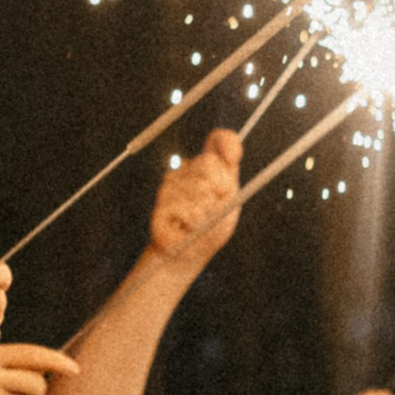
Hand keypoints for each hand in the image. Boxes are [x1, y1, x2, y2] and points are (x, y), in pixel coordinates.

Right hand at [149, 125, 241, 266]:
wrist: (189, 256)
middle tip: (216, 207)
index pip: (218, 139)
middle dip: (221, 188)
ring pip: (199, 188)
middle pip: (209, 162)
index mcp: (208, 167)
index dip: (227, 142)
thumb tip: (232, 157)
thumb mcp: (230, 203)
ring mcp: (170, 184)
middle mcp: (186, 169)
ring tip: (199, 222)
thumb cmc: (211, 229)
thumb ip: (229, 178)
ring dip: (207, 212)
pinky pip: (186, 208)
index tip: (234, 159)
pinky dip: (194, 222)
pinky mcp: (160, 203)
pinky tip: (187, 228)